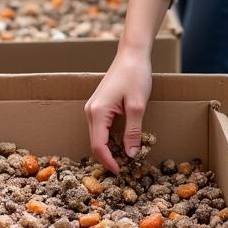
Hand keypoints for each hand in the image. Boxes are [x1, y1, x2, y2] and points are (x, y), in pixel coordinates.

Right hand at [84, 50, 152, 175]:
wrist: (132, 54)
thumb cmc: (135, 76)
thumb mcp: (137, 106)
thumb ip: (133, 132)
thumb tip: (130, 155)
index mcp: (97, 112)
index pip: (98, 145)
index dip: (109, 162)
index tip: (121, 173)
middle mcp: (90, 111)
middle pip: (95, 142)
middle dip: (108, 158)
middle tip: (125, 170)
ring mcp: (93, 107)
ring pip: (97, 136)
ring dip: (109, 149)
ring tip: (124, 159)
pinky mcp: (99, 105)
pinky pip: (101, 128)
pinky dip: (109, 139)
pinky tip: (121, 143)